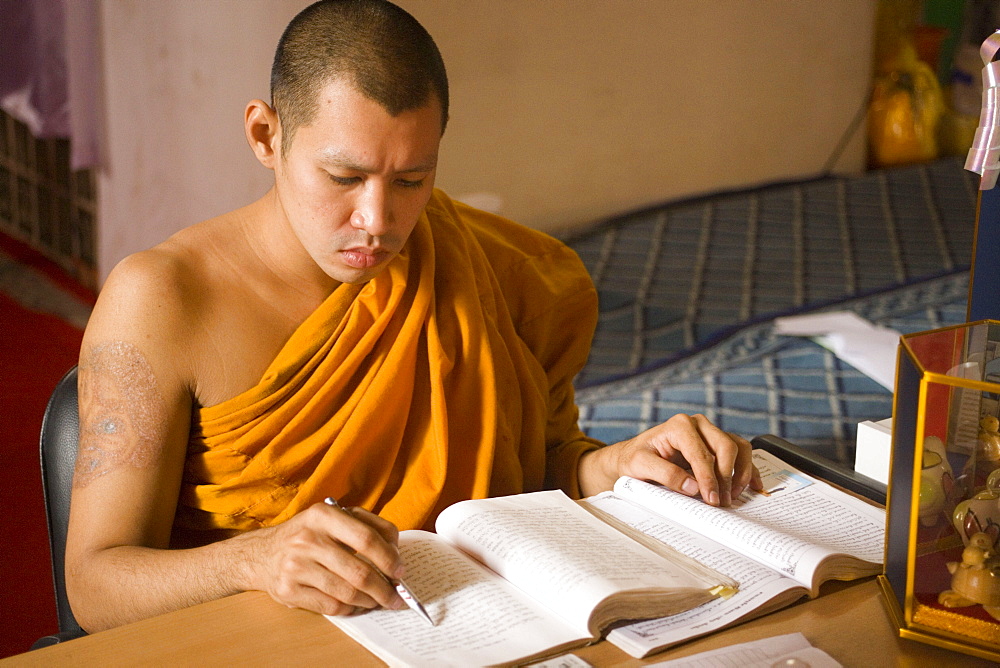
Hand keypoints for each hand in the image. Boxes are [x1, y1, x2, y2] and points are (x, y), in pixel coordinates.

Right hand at [246, 501, 406, 615]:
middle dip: (385, 588)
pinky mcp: (289, 590)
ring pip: (347, 592)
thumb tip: (395, 550)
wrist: (261, 554)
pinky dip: (351, 609)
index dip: (389, 557)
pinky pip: (331, 606)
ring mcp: (296, 566)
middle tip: (396, 595)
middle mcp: (308, 539)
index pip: (367, 538)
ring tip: (380, 601)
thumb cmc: (306, 535)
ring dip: (371, 601)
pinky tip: (358, 605)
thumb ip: (365, 525)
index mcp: (323, 515)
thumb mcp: (331, 517)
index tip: (400, 569)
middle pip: (360, 571)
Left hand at [579, 413, 761, 505]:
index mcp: (680, 425)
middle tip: (721, 501)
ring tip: (732, 496)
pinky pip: (741, 453)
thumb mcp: (641, 465)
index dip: (708, 478)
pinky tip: (753, 486)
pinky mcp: (716, 445)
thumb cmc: (636, 458)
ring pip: (738, 448)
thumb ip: (666, 474)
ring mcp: (710, 433)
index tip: (711, 498)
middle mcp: (698, 424)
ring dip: (740, 473)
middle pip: (726, 447)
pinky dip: (749, 469)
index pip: (702, 453)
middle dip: (726, 477)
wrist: (633, 456)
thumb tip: (693, 487)